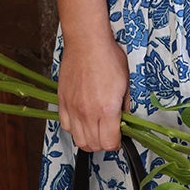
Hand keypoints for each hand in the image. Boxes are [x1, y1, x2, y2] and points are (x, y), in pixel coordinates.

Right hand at [57, 35, 130, 150]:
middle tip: (109, 134)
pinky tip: (82, 121)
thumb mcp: (126, 83)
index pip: (110, 143)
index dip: (117, 143)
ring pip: (78, 140)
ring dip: (89, 140)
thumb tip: (126, 120)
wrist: (87, 43)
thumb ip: (125, 106)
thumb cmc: (108, 57)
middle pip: (94, 145)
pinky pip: (66, 126)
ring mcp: (73, 108)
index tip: (119, 138)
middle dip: (104, 144)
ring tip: (96, 130)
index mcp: (107, 109)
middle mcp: (88, 112)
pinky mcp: (62, 102)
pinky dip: (75, 129)